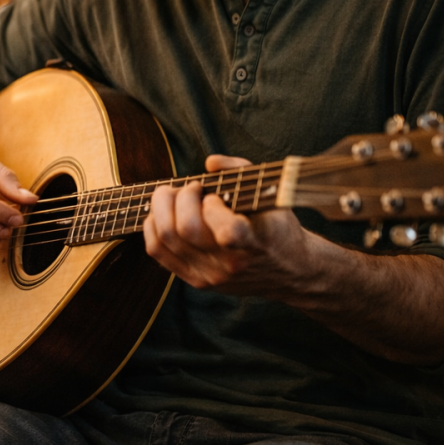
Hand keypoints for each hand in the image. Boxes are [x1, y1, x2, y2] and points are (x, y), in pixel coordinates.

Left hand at [143, 154, 316, 297]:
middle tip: (189, 187)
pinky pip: (158, 252)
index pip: (228, 233)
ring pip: (167, 239)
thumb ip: (242, 170)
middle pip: (186, 230)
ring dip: (161, 208)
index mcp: (258, 243)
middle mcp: (233, 264)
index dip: (213, 208)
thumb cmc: (278, 226)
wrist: (291, 273)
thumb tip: (210, 162)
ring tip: (172, 195)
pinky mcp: (197, 281)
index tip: (215, 196)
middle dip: (180, 198)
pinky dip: (152, 226)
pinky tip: (162, 213)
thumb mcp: (274, 195)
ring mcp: (213, 276)